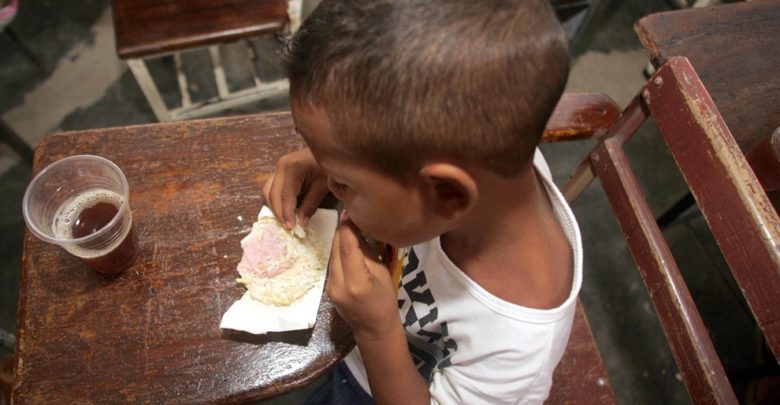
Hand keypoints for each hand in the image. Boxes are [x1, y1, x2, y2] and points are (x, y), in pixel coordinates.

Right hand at [262, 148, 328, 228]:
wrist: (329, 149)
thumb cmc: (327, 167)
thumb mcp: (322, 186)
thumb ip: (311, 205)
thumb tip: (302, 223)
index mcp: (292, 168)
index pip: (285, 196)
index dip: (286, 214)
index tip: (290, 228)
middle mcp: (280, 166)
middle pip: (272, 195)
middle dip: (278, 213)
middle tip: (287, 228)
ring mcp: (278, 168)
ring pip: (267, 192)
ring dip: (273, 207)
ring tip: (284, 221)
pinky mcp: (279, 172)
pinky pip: (270, 188)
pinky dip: (274, 201)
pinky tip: (283, 211)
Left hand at [328, 213, 399, 341]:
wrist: (373, 328)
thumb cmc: (385, 300)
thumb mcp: (382, 273)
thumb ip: (367, 251)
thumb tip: (357, 228)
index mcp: (357, 281)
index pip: (348, 246)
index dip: (348, 226)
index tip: (351, 211)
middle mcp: (338, 284)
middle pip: (336, 248)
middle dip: (342, 229)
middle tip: (349, 212)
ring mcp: (330, 287)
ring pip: (332, 254)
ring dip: (339, 239)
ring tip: (348, 224)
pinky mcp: (327, 288)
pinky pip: (332, 263)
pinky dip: (339, 251)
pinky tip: (346, 242)